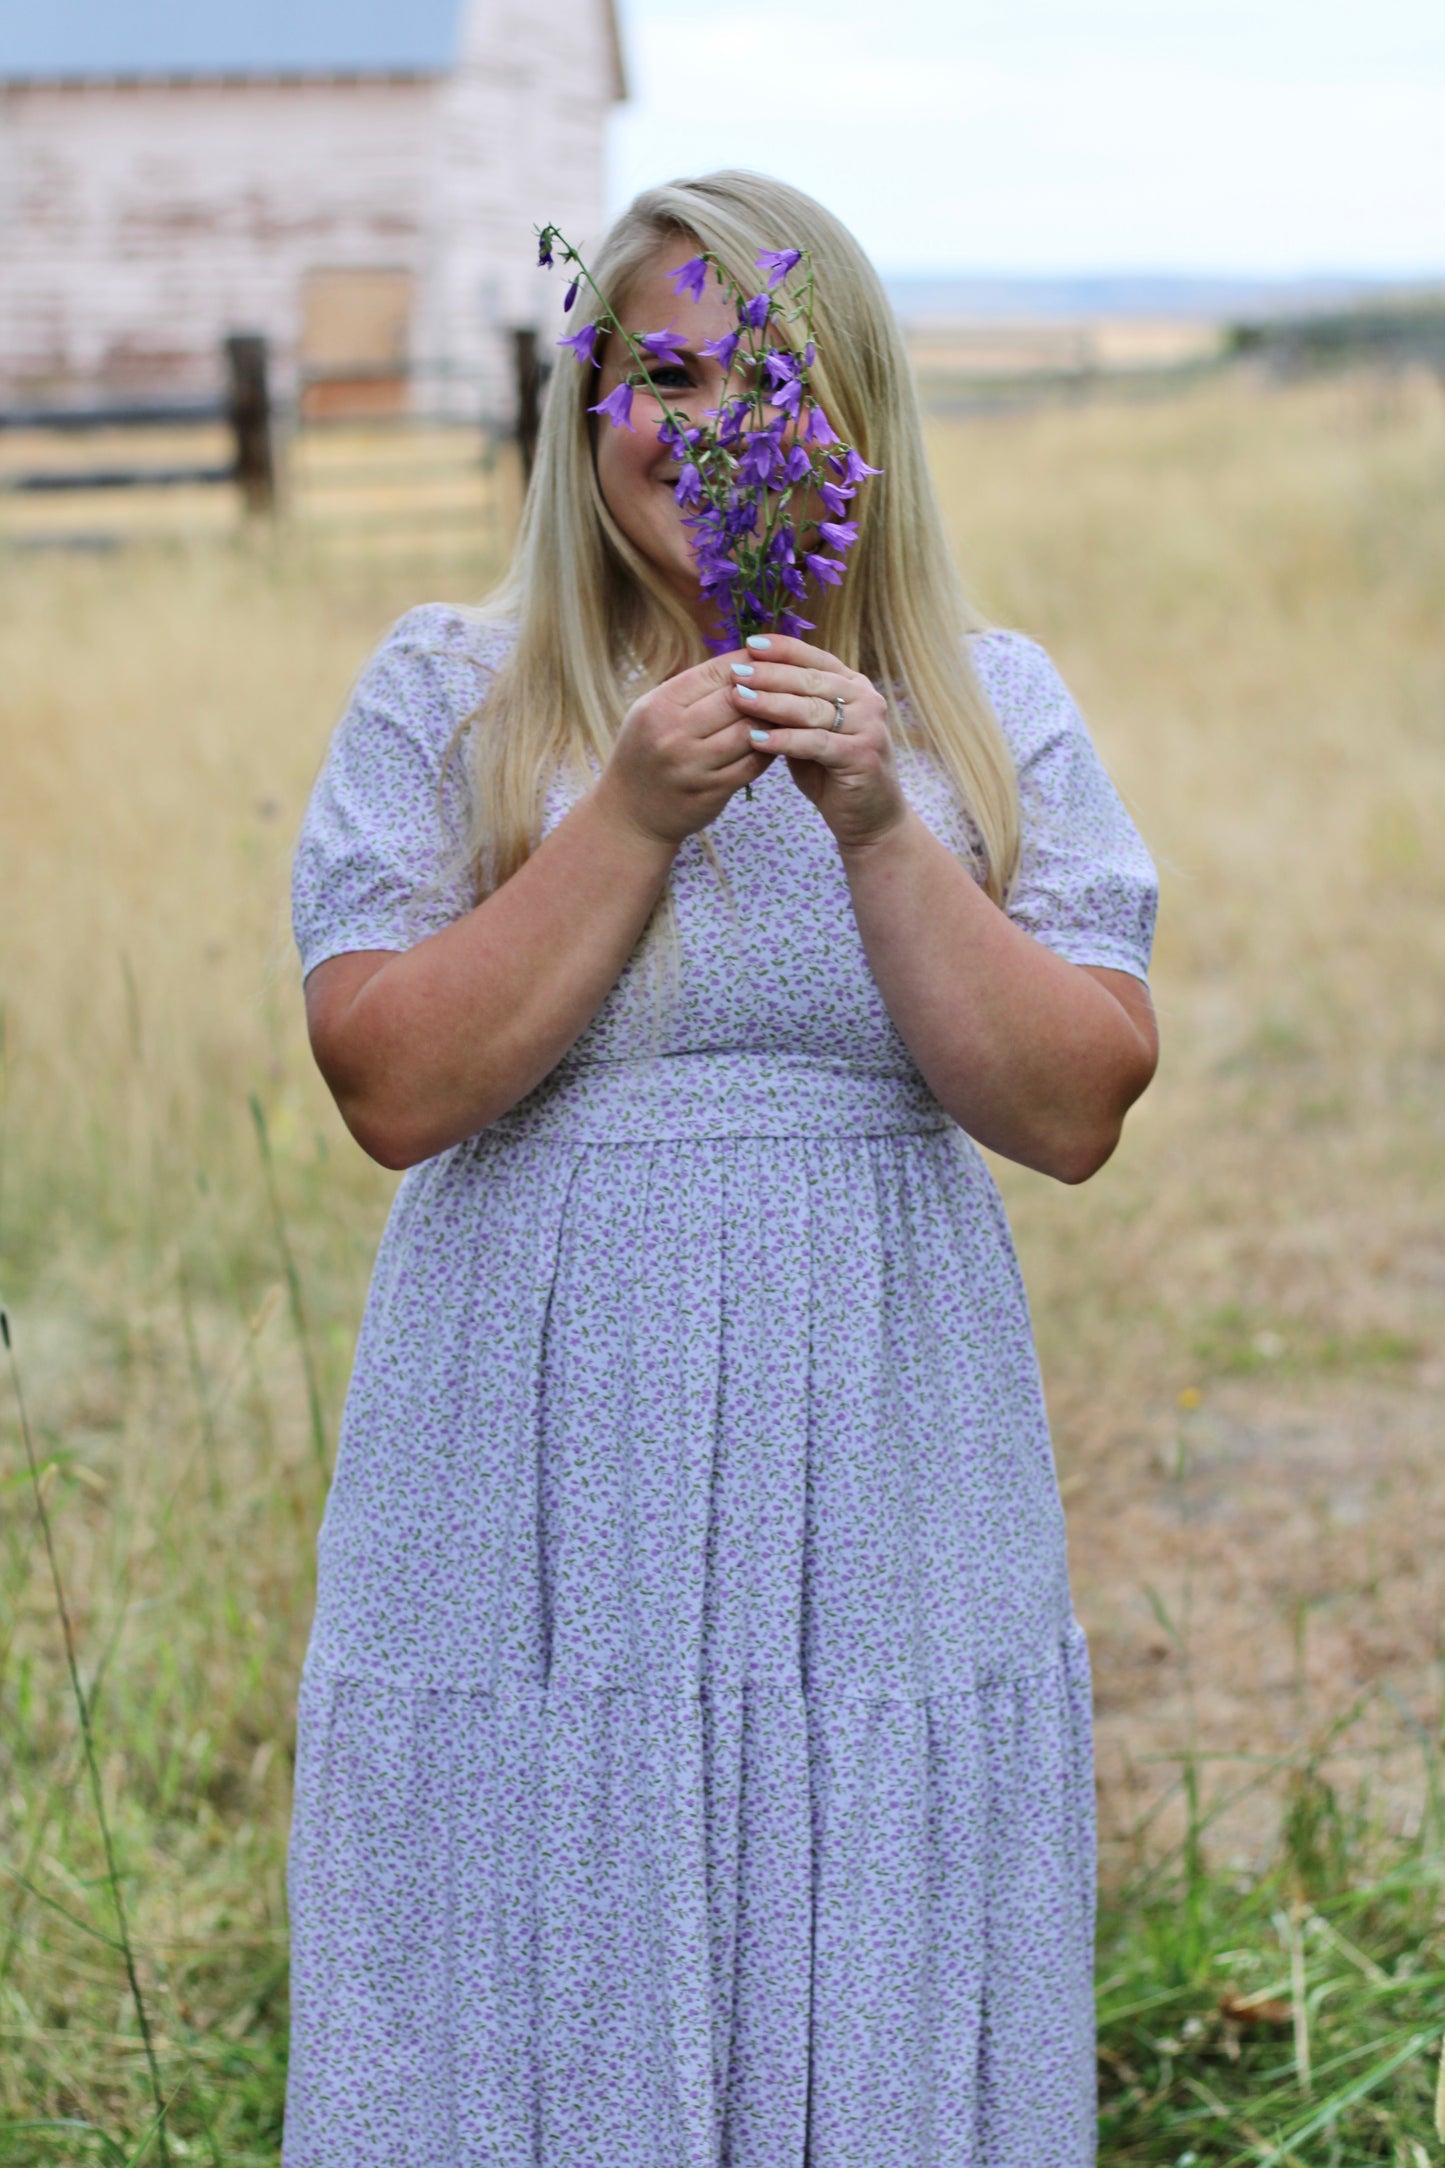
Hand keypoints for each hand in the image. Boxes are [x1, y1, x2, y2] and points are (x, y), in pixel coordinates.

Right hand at [599, 655, 772, 844]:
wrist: (629, 813)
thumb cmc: (644, 754)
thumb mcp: (650, 712)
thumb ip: (689, 690)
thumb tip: (740, 664)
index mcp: (659, 706)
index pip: (715, 672)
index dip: (746, 663)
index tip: (764, 660)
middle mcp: (674, 734)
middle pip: (736, 699)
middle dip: (764, 690)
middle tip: (782, 686)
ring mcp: (693, 766)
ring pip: (750, 731)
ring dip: (771, 720)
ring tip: (782, 713)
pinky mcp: (711, 791)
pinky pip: (753, 764)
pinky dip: (769, 749)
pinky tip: (774, 741)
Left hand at [726, 634, 905, 851]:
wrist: (869, 818)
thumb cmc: (833, 773)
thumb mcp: (810, 733)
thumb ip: (790, 710)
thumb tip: (748, 683)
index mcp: (854, 686)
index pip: (816, 658)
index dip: (783, 649)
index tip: (749, 644)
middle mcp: (866, 700)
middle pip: (811, 680)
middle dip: (770, 674)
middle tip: (736, 672)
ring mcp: (868, 727)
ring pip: (812, 709)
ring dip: (771, 703)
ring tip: (738, 699)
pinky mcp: (862, 755)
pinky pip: (816, 742)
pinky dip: (785, 740)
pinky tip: (756, 739)